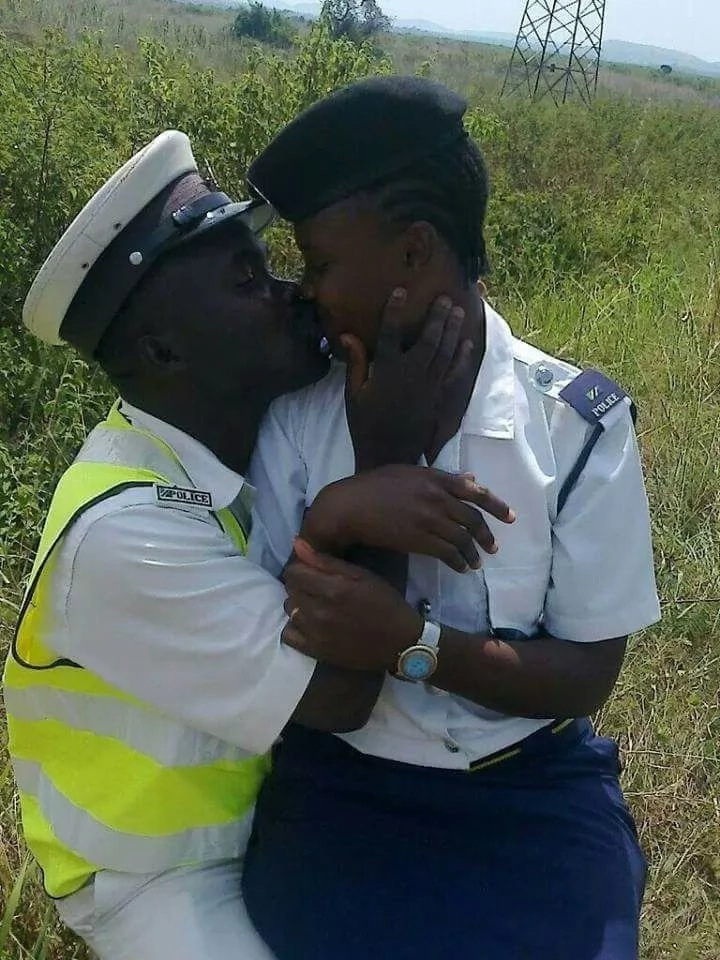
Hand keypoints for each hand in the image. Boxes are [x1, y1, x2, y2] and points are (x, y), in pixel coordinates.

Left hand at [282, 539, 421, 671]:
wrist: (400, 643)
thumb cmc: (384, 604)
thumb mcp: (362, 576)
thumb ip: (327, 561)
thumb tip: (296, 544)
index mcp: (333, 589)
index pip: (293, 572)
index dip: (301, 568)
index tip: (313, 572)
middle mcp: (319, 611)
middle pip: (290, 590)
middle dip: (301, 585)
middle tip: (319, 588)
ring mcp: (315, 634)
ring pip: (289, 610)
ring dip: (299, 604)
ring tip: (317, 605)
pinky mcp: (315, 651)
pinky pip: (288, 635)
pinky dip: (295, 626)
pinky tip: (310, 623)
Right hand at [301, 466, 515, 572]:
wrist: (349, 506)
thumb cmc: (374, 486)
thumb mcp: (409, 473)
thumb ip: (441, 477)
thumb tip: (471, 478)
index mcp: (434, 478)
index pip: (475, 491)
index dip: (496, 504)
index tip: (510, 517)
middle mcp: (436, 497)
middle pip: (472, 518)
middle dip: (486, 535)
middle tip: (493, 546)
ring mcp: (428, 519)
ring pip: (462, 538)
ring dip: (473, 553)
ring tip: (477, 563)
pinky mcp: (418, 540)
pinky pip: (447, 553)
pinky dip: (458, 562)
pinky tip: (461, 568)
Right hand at [341, 290, 472, 470]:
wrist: (389, 455)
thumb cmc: (366, 425)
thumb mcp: (353, 395)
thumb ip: (355, 363)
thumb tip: (347, 335)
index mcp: (387, 371)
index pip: (390, 333)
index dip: (395, 311)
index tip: (400, 291)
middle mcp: (411, 374)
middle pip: (428, 339)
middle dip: (437, 317)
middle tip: (445, 298)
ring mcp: (429, 386)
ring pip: (445, 353)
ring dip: (453, 331)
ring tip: (459, 312)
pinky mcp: (439, 398)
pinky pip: (454, 375)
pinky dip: (462, 359)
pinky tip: (468, 345)